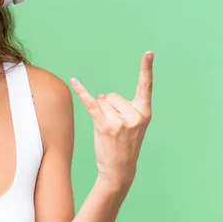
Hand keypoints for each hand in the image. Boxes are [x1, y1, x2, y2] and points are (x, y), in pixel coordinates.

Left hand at [70, 51, 153, 190]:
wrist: (120, 169)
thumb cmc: (125, 145)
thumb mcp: (131, 125)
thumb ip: (120, 106)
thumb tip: (101, 96)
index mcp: (144, 113)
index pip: (146, 86)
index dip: (146, 68)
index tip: (149, 52)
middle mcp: (134, 116)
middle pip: (112, 95)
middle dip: (109, 108)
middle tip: (115, 129)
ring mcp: (120, 122)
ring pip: (101, 101)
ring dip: (100, 114)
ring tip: (108, 132)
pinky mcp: (104, 126)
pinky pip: (90, 104)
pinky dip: (81, 91)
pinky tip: (73, 80)